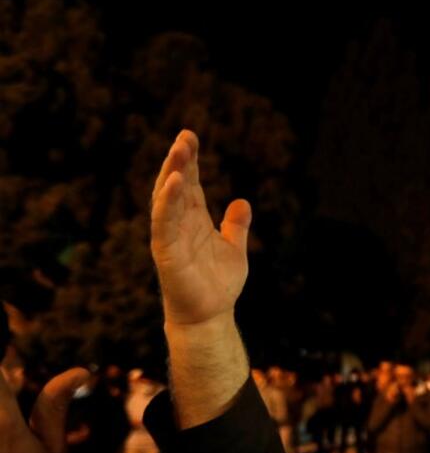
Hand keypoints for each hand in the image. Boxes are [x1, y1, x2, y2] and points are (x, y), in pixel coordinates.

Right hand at [151, 130, 251, 326]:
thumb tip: (242, 202)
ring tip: (178, 151)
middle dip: (180, 160)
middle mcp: (179, 224)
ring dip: (171, 174)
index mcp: (194, 220)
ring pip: (167, 199)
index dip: (189, 161)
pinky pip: (164, 223)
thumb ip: (236, 226)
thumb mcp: (234, 249)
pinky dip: (167, 202)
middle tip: (185, 136)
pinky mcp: (166, 252)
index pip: (189, 183)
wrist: (210, 316)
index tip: (191, 136)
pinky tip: (173, 183)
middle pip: (176, 185)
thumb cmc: (218, 284)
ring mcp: (170, 236)